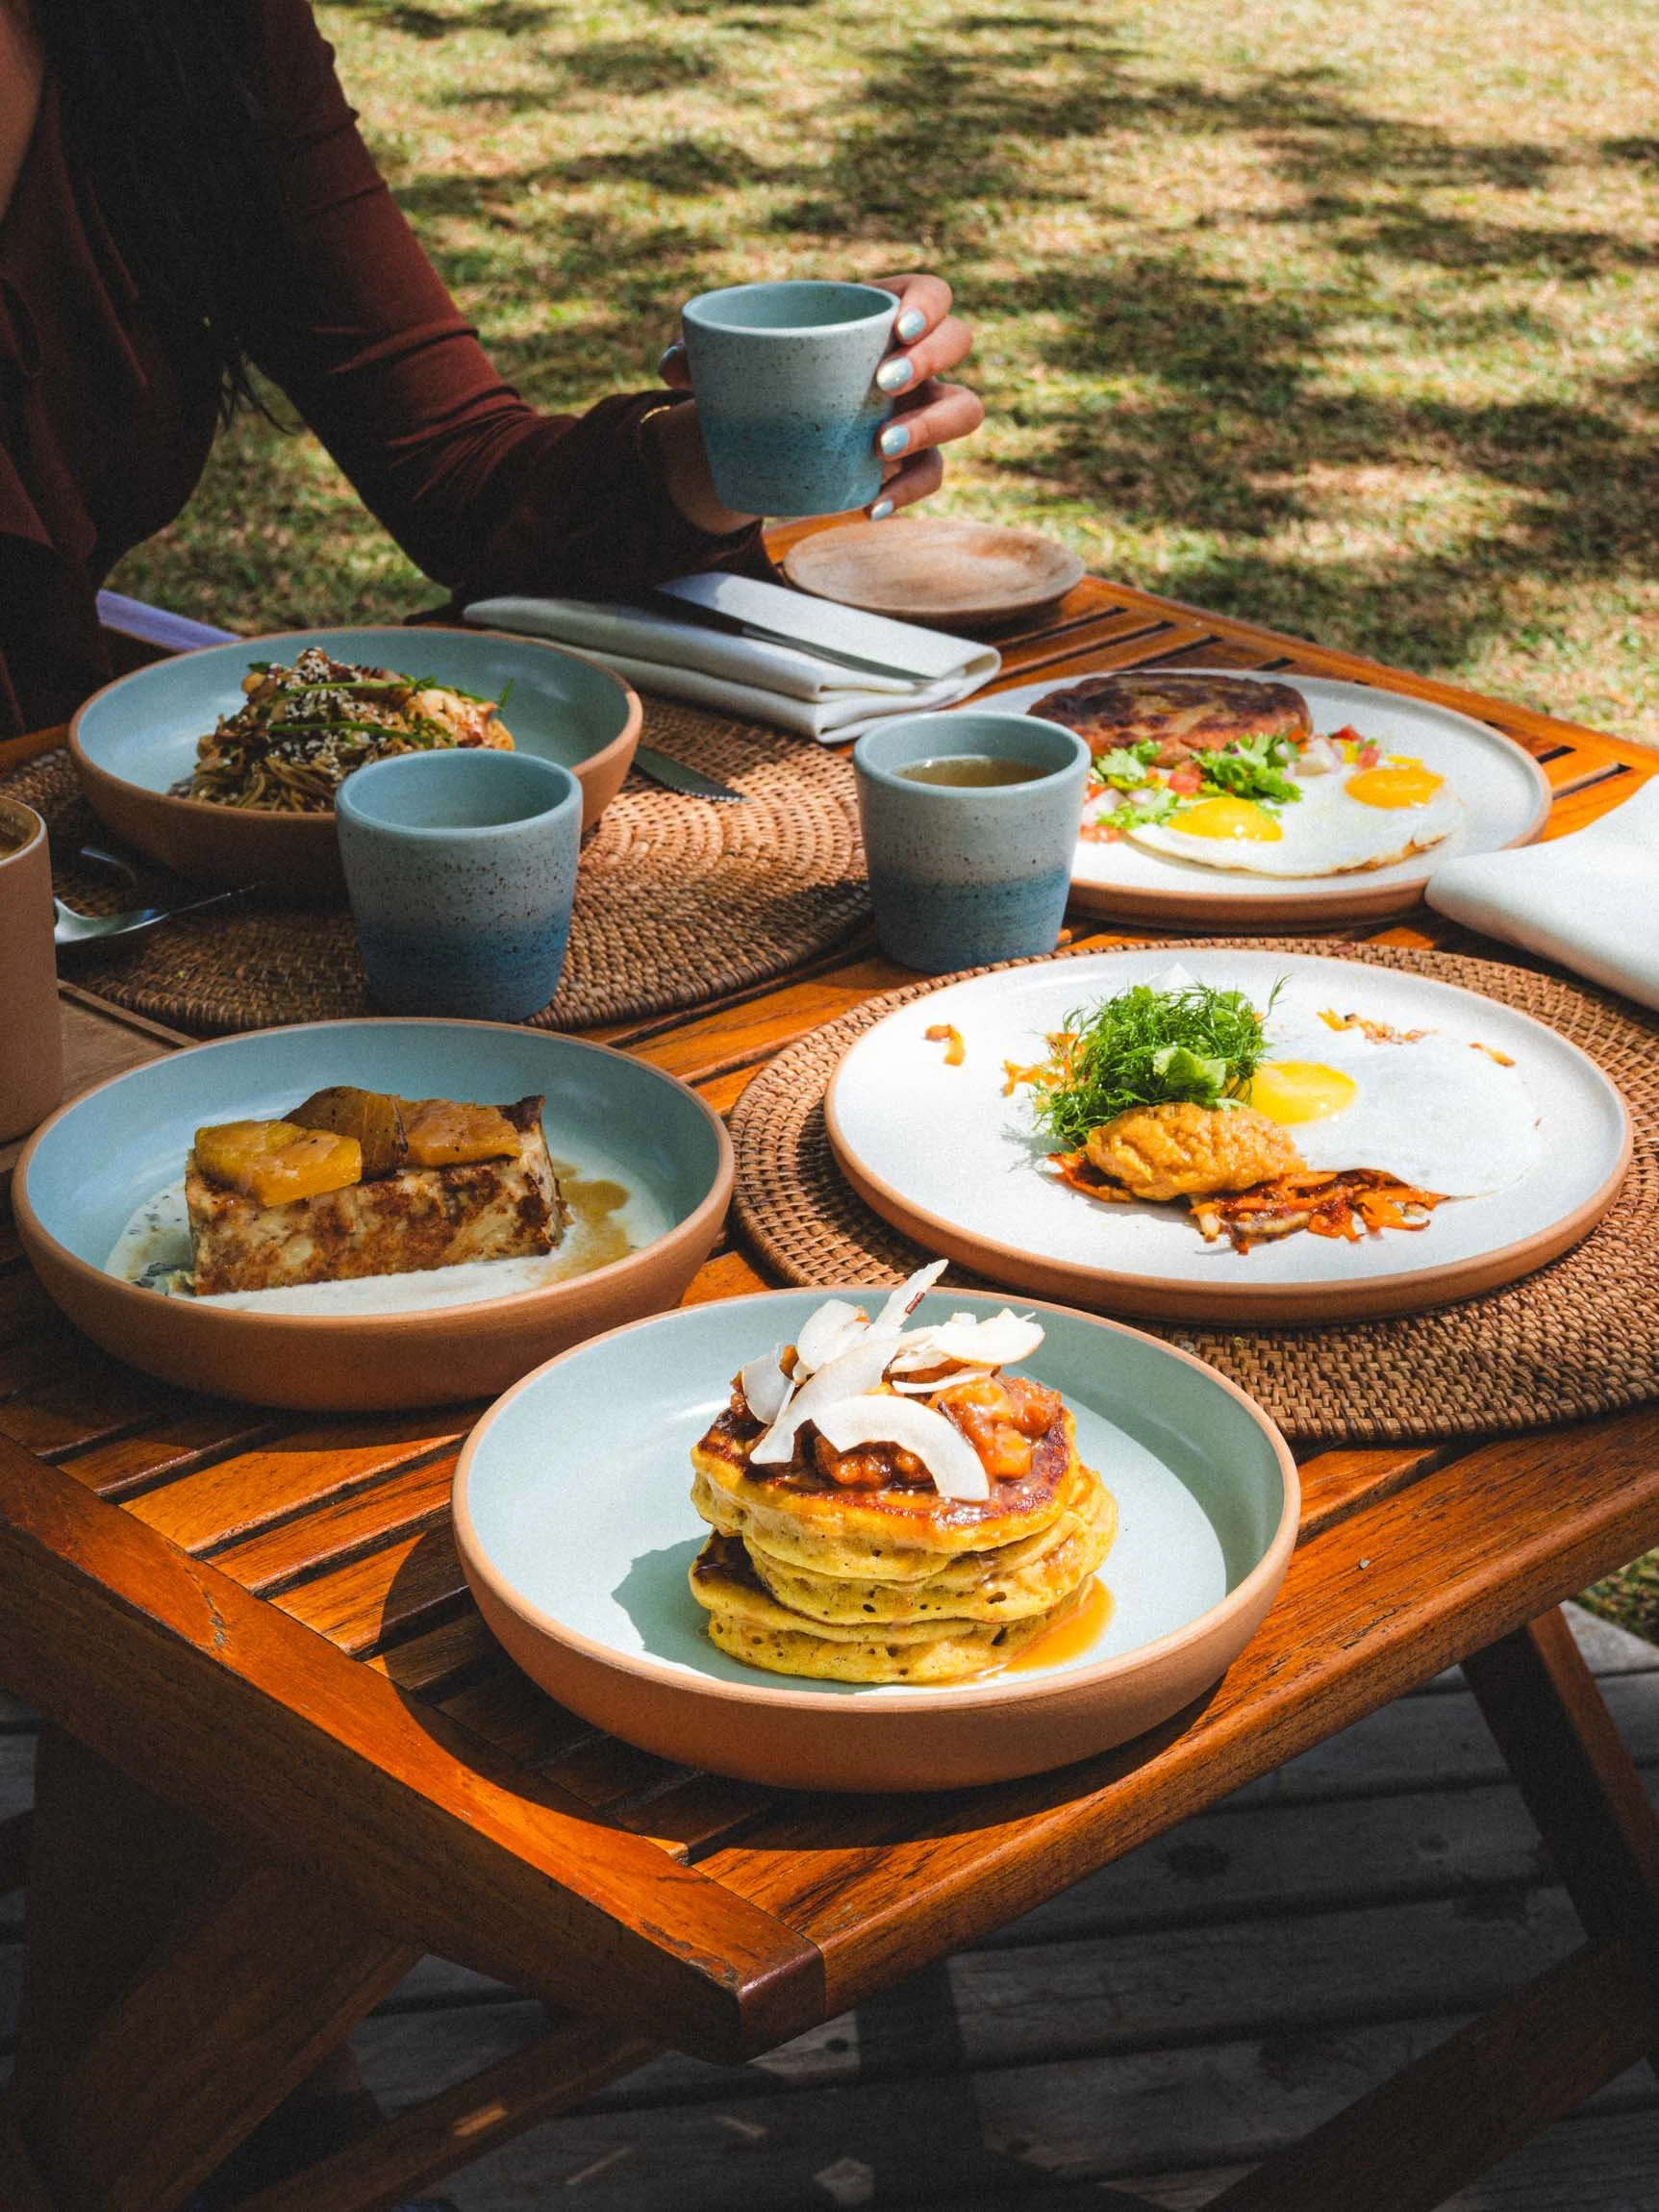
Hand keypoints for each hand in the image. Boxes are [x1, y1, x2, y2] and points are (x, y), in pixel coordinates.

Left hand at [656, 272, 981, 524]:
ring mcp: (921, 408)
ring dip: (931, 427)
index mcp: (880, 311)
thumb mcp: (731, 355)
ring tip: (880, 447)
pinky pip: (932, 474)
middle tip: (878, 387)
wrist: (771, 426)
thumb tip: (675, 365)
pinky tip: (872, 505)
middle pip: (959, 344)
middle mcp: (914, 357)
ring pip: (964, 410)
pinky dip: (907, 492)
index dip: (927, 307)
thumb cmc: (763, 370)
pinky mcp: (913, 460)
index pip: (931, 292)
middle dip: (928, 362)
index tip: (893, 330)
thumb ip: (700, 352)